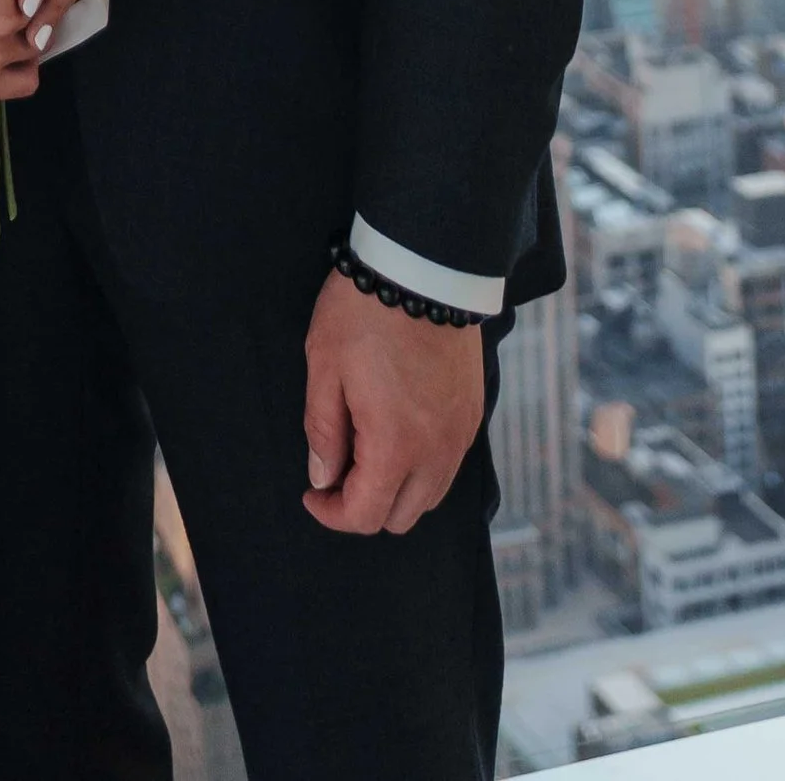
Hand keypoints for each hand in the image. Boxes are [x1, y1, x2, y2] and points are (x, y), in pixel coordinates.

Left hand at [302, 268, 484, 534]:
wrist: (424, 268)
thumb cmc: (364, 314)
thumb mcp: (325, 367)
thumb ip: (323, 430)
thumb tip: (323, 477)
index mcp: (395, 446)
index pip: (366, 515)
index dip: (332, 515)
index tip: (311, 493)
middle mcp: (436, 452)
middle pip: (401, 516)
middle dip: (364, 506)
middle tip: (336, 469)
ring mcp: (460, 435)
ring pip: (429, 496)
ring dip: (395, 489)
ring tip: (365, 449)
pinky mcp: (473, 415)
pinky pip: (448, 465)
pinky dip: (421, 467)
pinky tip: (396, 432)